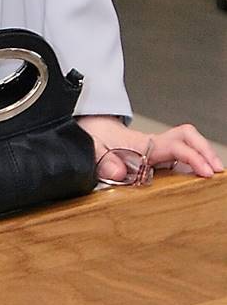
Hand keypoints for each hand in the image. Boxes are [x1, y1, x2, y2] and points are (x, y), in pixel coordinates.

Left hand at [79, 115, 220, 178]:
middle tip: (217, 171)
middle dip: (206, 151)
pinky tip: (199, 175)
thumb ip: (104, 163)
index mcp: (143, 144)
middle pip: (188, 137)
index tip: (205, 172)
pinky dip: (195, 161)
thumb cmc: (94, 140)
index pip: (176, 146)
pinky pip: (182, 153)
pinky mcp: (159, 154)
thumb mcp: (93, 151)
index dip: (193, 157)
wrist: (89, 130)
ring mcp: (158, 147)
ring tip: (214, 172)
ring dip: (203, 154)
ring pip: (189, 143)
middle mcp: (155, 143)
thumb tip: (118, 173)